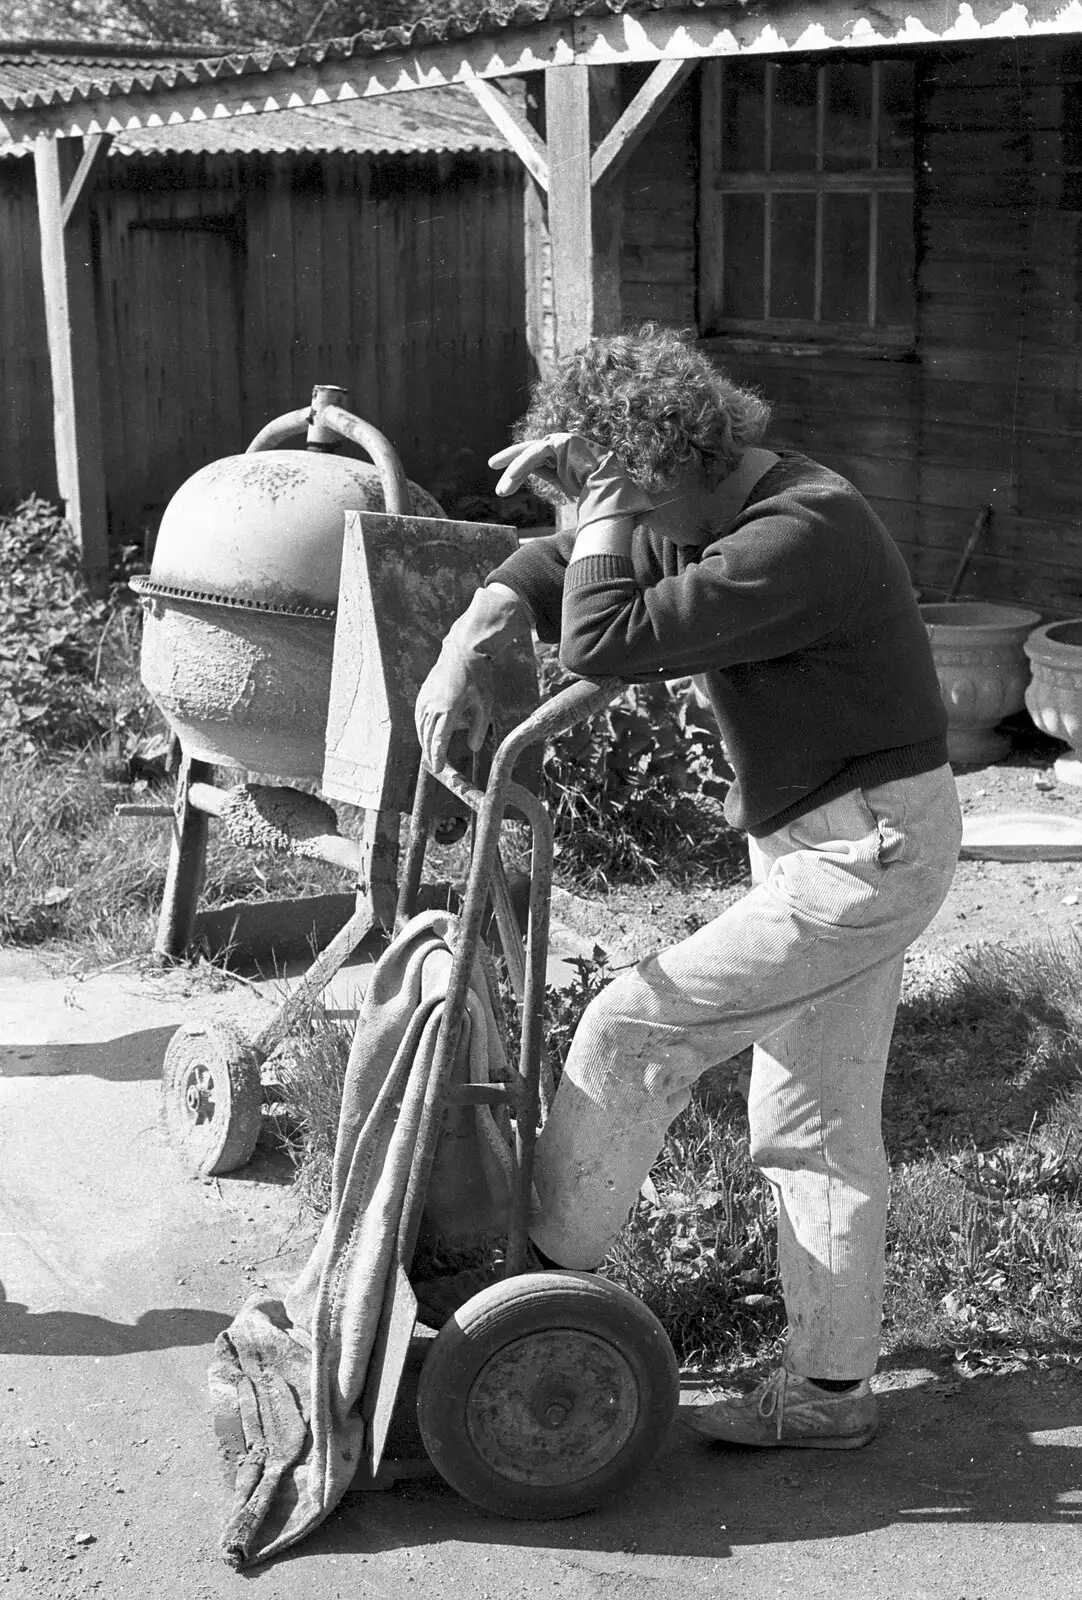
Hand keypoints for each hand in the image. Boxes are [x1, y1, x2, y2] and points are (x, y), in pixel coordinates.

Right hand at [415, 641, 493, 770]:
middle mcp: (433, 705)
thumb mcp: (485, 703)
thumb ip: (479, 728)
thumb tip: (473, 748)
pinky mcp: (423, 693)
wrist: (463, 650)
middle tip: (435, 768)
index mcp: (449, 709)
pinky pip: (419, 715)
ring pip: (421, 726)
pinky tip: (426, 733)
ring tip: (430, 754)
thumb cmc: (478, 676)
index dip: (437, 756)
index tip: (438, 769)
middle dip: (430, 753)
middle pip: (427, 736)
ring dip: (425, 742)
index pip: (439, 739)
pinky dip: (421, 728)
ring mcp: (426, 698)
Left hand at [488, 433, 601, 499]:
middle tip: (491, 464)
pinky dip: (522, 464)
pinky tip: (511, 475)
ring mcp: (561, 442)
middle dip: (509, 458)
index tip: (504, 484)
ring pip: (530, 453)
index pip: (534, 460)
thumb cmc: (591, 491)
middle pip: (528, 451)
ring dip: (514, 470)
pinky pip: (537, 453)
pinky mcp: (562, 442)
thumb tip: (527, 476)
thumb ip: (545, 475)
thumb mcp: (561, 484)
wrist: (610, 488)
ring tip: (502, 490)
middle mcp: (559, 447)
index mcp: (559, 458)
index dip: (518, 468)